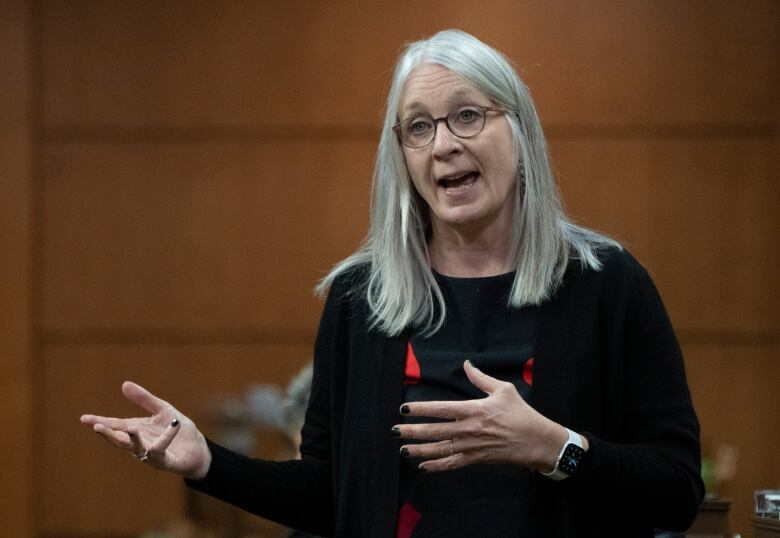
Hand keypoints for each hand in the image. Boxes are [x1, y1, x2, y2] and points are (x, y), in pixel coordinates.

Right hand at [80, 381, 210, 479]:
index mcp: (137, 430)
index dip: (100, 422)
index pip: (115, 425)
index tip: (84, 418)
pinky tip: (173, 425)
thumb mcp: (162, 409)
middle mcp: (140, 443)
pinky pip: (162, 450)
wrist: (198, 449)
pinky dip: (167, 437)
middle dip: (108, 434)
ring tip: (130, 428)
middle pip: (120, 439)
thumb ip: (144, 399)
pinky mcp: (165, 461)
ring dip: (132, 439)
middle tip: (96, 427)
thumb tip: (124, 384)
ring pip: (136, 448)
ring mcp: (150, 454)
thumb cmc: (178, 431)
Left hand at [394, 360, 569, 472]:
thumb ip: (481, 378)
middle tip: (395, 430)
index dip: (420, 409)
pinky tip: (423, 467)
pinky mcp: (476, 459)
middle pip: (434, 431)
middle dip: (412, 431)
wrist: (536, 441)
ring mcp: (471, 446)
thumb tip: (466, 364)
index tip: (404, 409)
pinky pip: (452, 464)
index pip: (440, 409)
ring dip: (419, 450)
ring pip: (439, 449)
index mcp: (473, 410)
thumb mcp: (503, 389)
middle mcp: (468, 429)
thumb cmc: (520, 413)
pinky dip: (437, 467)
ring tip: (402, 449)